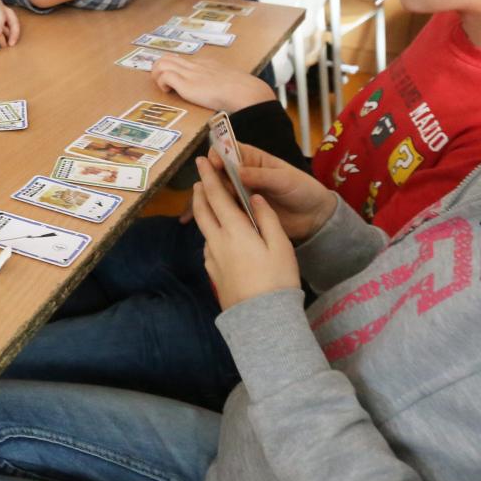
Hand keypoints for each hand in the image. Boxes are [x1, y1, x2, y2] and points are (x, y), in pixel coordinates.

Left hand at [151, 54, 274, 112]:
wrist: (242, 91)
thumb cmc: (241, 89)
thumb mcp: (230, 80)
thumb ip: (224, 82)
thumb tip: (228, 90)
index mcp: (206, 63)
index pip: (183, 60)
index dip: (174, 69)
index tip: (174, 80)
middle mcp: (195, 65)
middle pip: (168, 57)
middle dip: (159, 69)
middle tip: (163, 83)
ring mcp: (189, 73)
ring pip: (162, 63)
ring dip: (157, 74)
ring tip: (164, 87)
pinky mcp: (185, 83)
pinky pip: (164, 76)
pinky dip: (162, 83)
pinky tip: (168, 92)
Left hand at [191, 153, 299, 307]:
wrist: (261, 319)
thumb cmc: (277, 280)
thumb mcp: (280, 245)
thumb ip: (267, 218)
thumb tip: (256, 197)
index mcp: (234, 230)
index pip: (217, 196)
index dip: (209, 177)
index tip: (201, 161)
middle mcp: (217, 242)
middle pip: (202, 211)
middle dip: (200, 192)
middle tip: (200, 179)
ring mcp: (212, 259)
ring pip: (204, 229)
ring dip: (203, 212)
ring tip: (209, 204)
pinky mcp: (213, 274)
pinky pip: (208, 246)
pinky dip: (210, 233)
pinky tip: (219, 236)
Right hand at [221, 142, 336, 242]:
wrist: (314, 217)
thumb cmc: (302, 190)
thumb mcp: (285, 179)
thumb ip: (262, 175)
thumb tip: (238, 172)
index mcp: (253, 159)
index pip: (229, 150)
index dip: (219, 153)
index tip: (215, 162)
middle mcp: (243, 175)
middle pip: (220, 171)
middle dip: (212, 175)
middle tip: (212, 184)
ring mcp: (242, 194)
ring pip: (221, 190)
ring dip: (215, 193)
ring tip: (213, 199)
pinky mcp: (243, 212)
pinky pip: (228, 209)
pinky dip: (221, 210)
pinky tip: (218, 214)